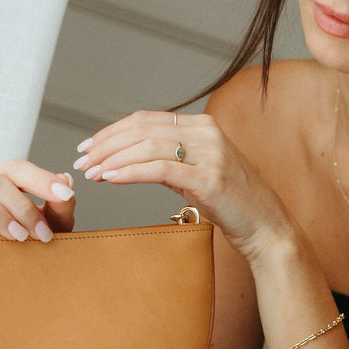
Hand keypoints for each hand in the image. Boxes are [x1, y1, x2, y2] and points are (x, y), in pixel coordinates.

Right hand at [0, 160, 75, 240]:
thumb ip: (61, 206)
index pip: (16, 168)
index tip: (64, 194)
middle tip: (42, 234)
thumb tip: (66, 180)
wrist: (17, 276)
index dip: (40, 179)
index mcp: (5, 180)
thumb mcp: (56, 226)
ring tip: (18, 237)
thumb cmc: (36, 243)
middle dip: (20, 206)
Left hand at [73, 111, 288, 259]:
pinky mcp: (209, 178)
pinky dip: (130, 173)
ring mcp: (211, 154)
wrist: (267, 228)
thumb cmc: (233, 204)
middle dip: (105, 144)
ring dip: (113, 159)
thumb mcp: (199, 174)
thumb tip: (131, 157)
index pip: (146, 120)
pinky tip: (111, 179)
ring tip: (92, 173)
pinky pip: (160, 170)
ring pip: (147, 147)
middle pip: (142, 129)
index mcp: (203, 126)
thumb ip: (172, 160)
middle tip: (81, 160)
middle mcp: (208, 133)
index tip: (88, 147)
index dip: (112, 131)